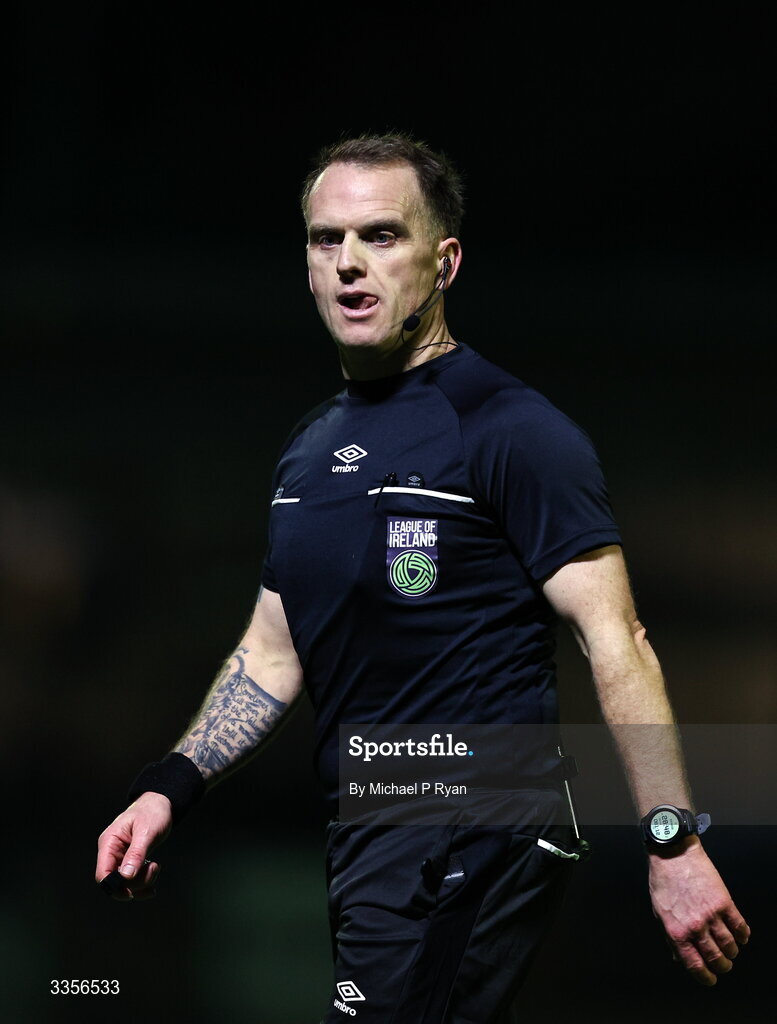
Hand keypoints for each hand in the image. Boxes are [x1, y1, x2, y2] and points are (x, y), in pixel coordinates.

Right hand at [95, 792, 172, 900]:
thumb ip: (136, 853)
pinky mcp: (130, 860)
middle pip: (116, 881)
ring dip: (142, 881)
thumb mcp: (146, 832)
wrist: (161, 804)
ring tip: (156, 867)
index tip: (131, 893)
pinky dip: (144, 882)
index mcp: (109, 842)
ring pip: (126, 882)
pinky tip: (153, 877)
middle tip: (154, 868)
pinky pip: (133, 878)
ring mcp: (120, 856)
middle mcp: (112, 851)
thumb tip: (126, 875)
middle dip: (135, 882)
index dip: (114, 887)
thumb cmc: (152, 812)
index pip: (103, 873)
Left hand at [648, 836, 750, 984]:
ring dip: (732, 952)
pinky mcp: (724, 902)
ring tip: (731, 951)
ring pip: (729, 946)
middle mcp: (695, 927)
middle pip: (715, 958)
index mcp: (676, 932)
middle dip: (722, 966)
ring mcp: (711, 915)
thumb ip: (670, 936)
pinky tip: (741, 937)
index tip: (711, 979)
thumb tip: (677, 957)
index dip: (705, 977)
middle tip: (723, 965)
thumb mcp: (659, 912)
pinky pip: (739, 926)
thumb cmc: (663, 881)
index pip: (695, 965)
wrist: (673, 854)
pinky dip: (743, 935)